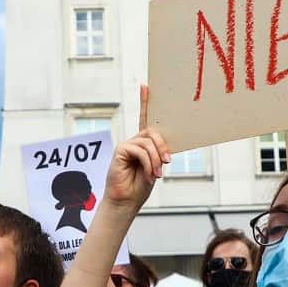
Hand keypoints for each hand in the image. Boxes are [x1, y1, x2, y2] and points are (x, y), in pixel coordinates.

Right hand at [104, 86, 170, 210]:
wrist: (127, 201)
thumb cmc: (140, 186)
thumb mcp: (155, 167)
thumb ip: (158, 153)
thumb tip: (165, 147)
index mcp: (143, 144)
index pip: (144, 119)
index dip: (145, 102)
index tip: (146, 86)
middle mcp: (134, 141)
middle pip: (153, 132)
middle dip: (162, 147)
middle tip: (167, 162)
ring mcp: (126, 145)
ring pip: (148, 142)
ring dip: (156, 160)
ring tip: (157, 174)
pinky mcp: (120, 150)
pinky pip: (140, 150)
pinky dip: (148, 163)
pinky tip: (150, 174)